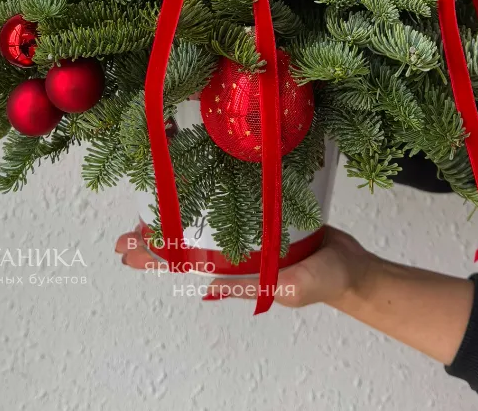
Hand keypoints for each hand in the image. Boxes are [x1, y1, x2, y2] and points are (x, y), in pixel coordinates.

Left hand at [115, 223, 473, 364]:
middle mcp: (235, 254)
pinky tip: (194, 191)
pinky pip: (229, 209)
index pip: (184, 264)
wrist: (353, 267)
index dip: (155, 256)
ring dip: (174, 221)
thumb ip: (251, 285)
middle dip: (155, 240)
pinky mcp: (262, 217)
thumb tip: (208, 287)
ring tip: (146, 215)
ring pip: (201, 227)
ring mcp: (247, 236)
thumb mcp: (287, 286)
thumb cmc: (323, 280)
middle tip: (125, 233)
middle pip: (186, 245)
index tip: (127, 249)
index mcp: (235, 272)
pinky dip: (208, 202)